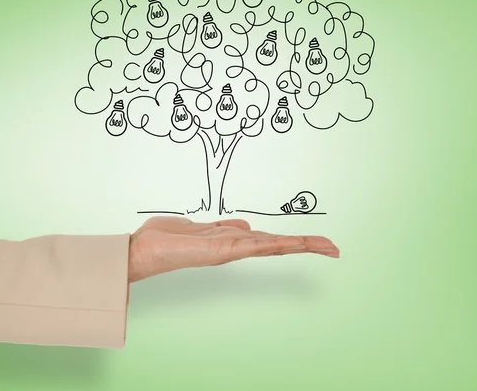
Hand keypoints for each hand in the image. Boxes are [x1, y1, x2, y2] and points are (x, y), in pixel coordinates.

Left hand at [128, 216, 339, 282]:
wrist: (143, 250)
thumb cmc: (167, 240)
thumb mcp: (201, 228)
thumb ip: (225, 227)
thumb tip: (247, 227)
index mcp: (231, 241)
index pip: (269, 240)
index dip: (293, 240)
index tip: (316, 242)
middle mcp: (234, 247)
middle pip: (276, 244)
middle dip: (306, 245)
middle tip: (333, 247)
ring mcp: (229, 250)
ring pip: (271, 245)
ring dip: (299, 245)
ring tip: (326, 245)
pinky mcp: (220, 250)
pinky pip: (252, 246)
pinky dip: (275, 244)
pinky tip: (292, 243)